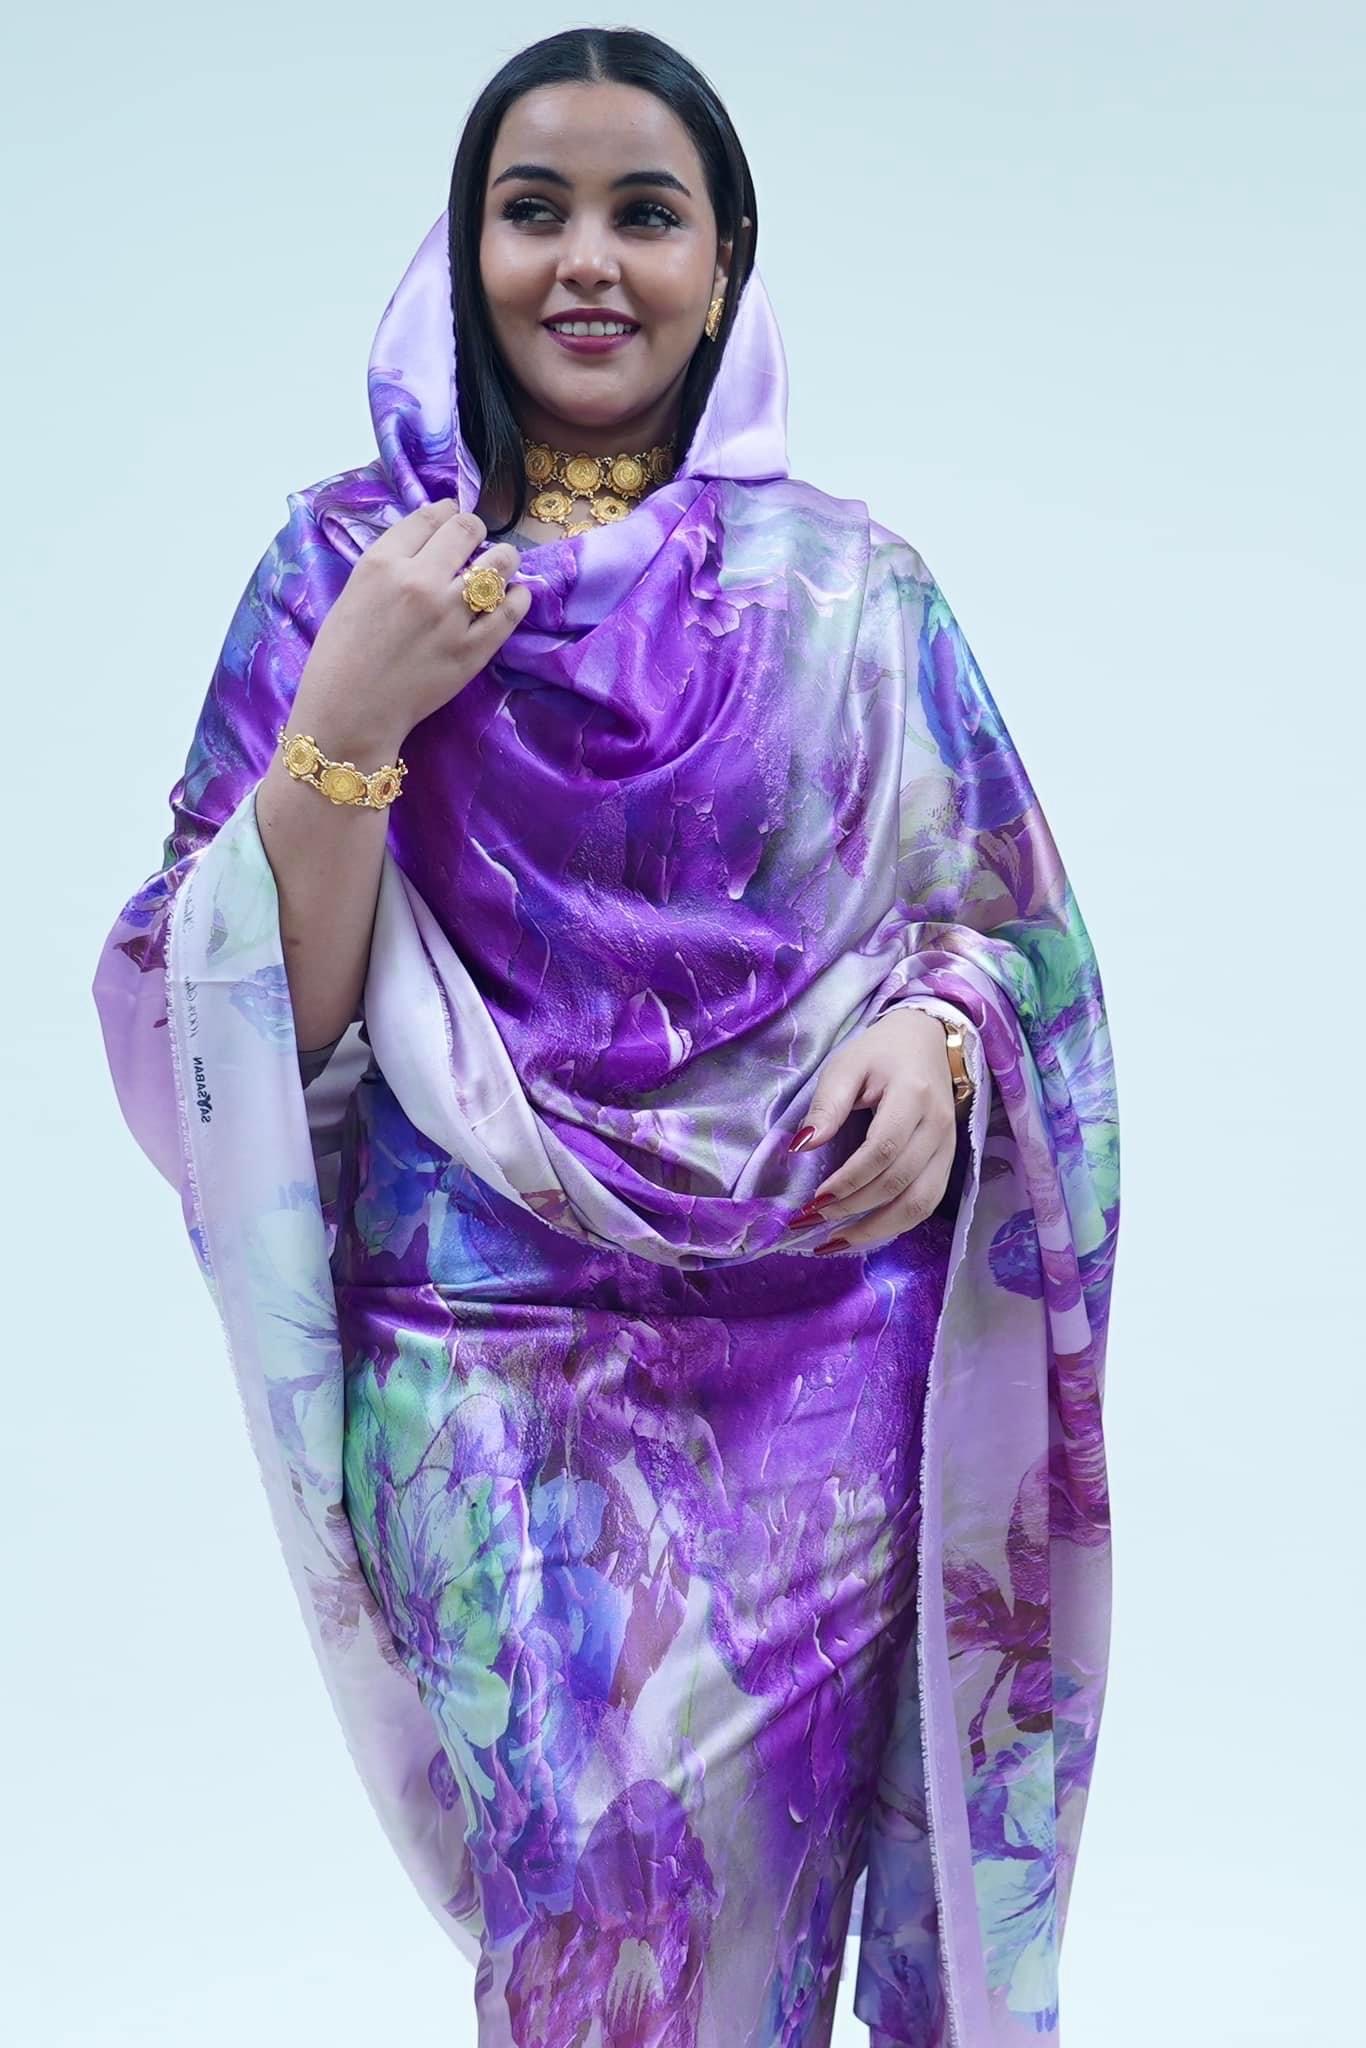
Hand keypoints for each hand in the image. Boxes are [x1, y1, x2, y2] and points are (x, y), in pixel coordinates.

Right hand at [296, 502, 531, 749]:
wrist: (350, 712)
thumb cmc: (341, 656)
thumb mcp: (354, 592)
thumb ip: (390, 564)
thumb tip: (430, 542)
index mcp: (382, 562)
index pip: (430, 516)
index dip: (446, 513)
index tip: (452, 519)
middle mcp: (419, 581)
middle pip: (467, 529)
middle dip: (475, 531)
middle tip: (476, 543)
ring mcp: (450, 615)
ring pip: (499, 564)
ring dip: (504, 559)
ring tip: (502, 566)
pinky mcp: (473, 649)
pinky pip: (511, 611)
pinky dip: (518, 598)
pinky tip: (514, 597)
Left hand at [786, 1007, 960, 1253]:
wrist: (927, 1041)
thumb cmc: (880, 1053)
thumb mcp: (846, 1065)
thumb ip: (827, 1105)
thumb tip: (802, 1147)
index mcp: (912, 1096)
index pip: (883, 1150)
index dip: (849, 1180)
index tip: (814, 1199)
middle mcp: (938, 1127)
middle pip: (899, 1182)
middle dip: (853, 1208)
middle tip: (811, 1220)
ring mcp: (948, 1147)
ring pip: (920, 1203)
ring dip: (877, 1229)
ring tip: (835, 1242)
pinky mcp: (948, 1161)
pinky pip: (926, 1202)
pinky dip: (895, 1224)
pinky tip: (864, 1233)